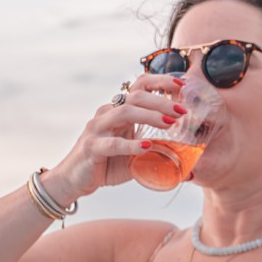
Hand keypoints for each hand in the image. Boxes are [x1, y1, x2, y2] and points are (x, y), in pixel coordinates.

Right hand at [41, 72, 187, 200]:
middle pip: (136, 96)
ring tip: (171, 124)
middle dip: (162, 101)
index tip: (182, 86)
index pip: (140, 85)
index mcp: (119, 110)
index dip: (161, 81)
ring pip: (125, 112)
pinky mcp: (92, 147)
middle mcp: (108, 113)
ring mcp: (98, 128)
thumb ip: (156, 153)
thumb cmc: (106, 165)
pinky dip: (131, 144)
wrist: (74, 180)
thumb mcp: (134, 155)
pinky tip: (147, 147)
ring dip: (151, 116)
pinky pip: (113, 142)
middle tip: (182, 112)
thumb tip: (187, 164)